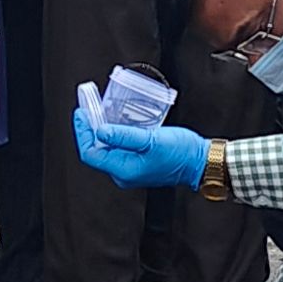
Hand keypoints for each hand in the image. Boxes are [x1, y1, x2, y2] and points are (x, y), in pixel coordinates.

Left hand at [71, 105, 208, 189]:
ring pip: (108, 148)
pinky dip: (115, 134)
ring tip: (100, 111)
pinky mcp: (138, 163)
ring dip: (102, 130)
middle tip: (89, 108)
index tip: (81, 113)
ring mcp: (131, 169)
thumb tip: (100, 131)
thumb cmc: (180, 152)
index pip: (91, 153)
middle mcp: (124, 173)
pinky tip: (118, 120)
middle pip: (97, 151)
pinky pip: (120, 148)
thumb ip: (124, 135)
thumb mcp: (151, 140)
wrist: (201, 162)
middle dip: (90, 129)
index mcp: (124, 170)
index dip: (83, 133)